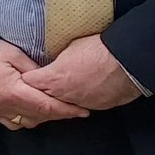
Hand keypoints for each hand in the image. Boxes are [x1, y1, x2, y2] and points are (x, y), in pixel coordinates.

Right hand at [0, 39, 90, 131]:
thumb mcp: (13, 53)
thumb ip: (34, 69)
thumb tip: (52, 79)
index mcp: (12, 92)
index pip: (47, 106)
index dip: (67, 110)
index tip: (83, 110)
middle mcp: (5, 106)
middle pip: (40, 116)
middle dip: (60, 114)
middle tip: (76, 108)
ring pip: (29, 122)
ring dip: (45, 116)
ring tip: (57, 107)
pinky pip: (15, 122)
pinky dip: (28, 119)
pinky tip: (34, 110)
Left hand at [25, 35, 142, 111]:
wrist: (127, 62)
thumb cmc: (100, 50)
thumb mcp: (70, 47)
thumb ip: (56, 59)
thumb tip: (52, 61)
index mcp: (53, 78)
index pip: (28, 82)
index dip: (28, 77)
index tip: (28, 74)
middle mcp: (63, 95)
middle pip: (42, 97)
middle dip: (40, 91)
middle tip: (44, 82)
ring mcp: (79, 103)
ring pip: (62, 104)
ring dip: (61, 97)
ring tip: (67, 85)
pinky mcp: (96, 107)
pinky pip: (82, 105)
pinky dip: (80, 99)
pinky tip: (84, 89)